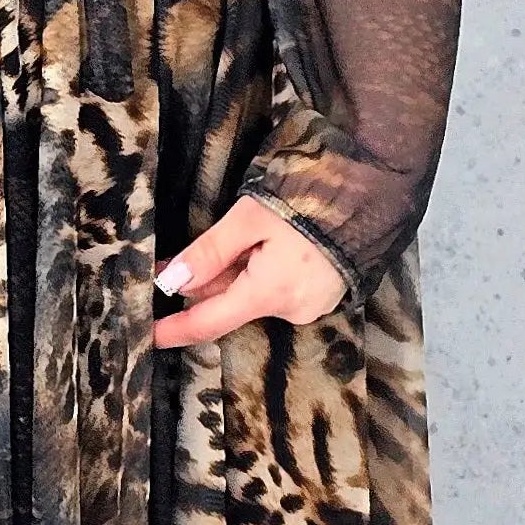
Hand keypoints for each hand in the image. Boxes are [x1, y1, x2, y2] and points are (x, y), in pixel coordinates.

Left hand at [150, 197, 343, 345]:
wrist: (377, 189)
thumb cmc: (314, 198)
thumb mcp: (252, 217)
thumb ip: (210, 252)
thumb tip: (172, 281)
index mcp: (270, 292)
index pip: (209, 322)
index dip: (175, 329)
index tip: (147, 336)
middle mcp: (291, 309)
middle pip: (230, 304)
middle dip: (202, 284)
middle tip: (172, 261)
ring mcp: (311, 304)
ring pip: (253, 295)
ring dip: (233, 273)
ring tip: (234, 239)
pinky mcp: (323, 294)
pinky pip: (276, 289)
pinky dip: (259, 272)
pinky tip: (263, 245)